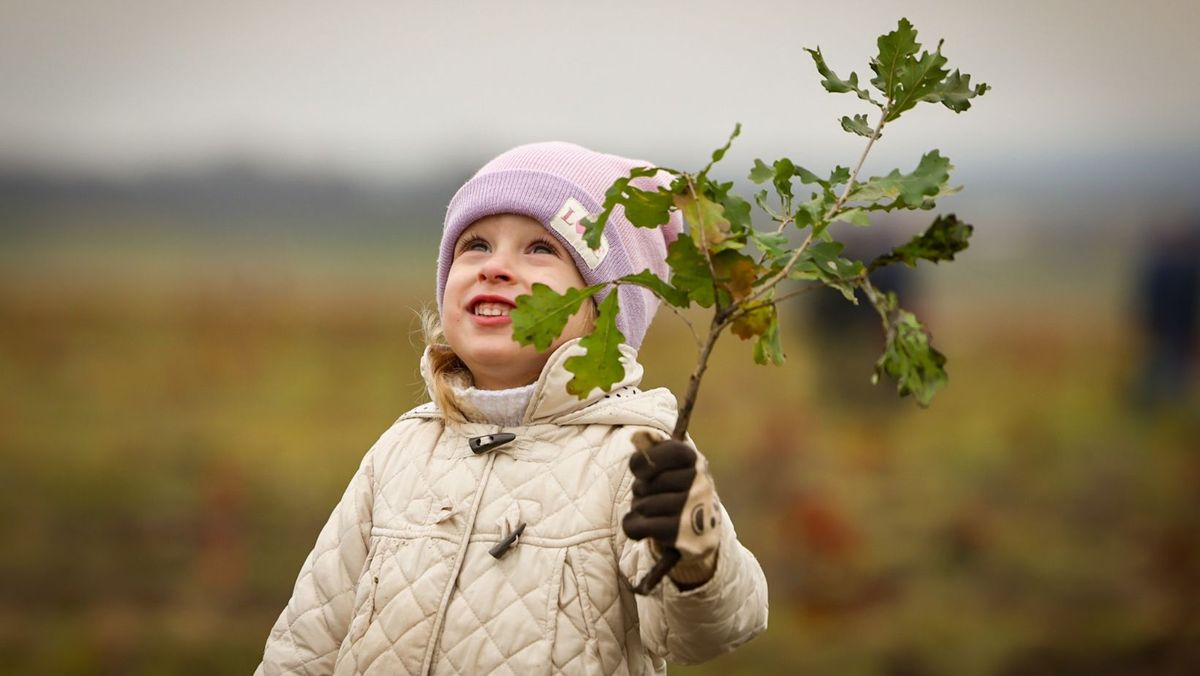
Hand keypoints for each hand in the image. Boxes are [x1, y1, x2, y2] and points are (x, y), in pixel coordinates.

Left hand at [622, 431, 721, 587]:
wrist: (702, 530)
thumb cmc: (677, 488)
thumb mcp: (670, 463)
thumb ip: (652, 447)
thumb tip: (637, 437)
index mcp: (694, 460)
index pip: (657, 455)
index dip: (641, 463)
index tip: (640, 470)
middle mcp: (699, 484)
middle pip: (644, 485)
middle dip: (641, 490)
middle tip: (653, 494)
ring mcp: (693, 512)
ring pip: (642, 507)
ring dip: (639, 509)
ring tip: (654, 511)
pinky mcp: (682, 536)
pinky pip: (639, 527)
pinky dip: (633, 527)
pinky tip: (642, 526)